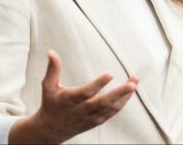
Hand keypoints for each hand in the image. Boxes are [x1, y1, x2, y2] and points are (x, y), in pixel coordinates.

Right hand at [9, 50, 138, 143]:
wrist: (51, 130)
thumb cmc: (51, 104)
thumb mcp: (48, 86)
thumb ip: (53, 69)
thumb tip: (51, 52)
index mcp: (70, 100)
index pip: (86, 93)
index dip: (98, 84)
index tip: (110, 74)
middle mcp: (82, 110)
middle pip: (103, 103)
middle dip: (119, 93)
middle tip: (132, 84)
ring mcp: (91, 117)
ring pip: (110, 108)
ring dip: (125, 96)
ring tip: (134, 82)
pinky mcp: (97, 121)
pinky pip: (112, 112)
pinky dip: (122, 102)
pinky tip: (130, 92)